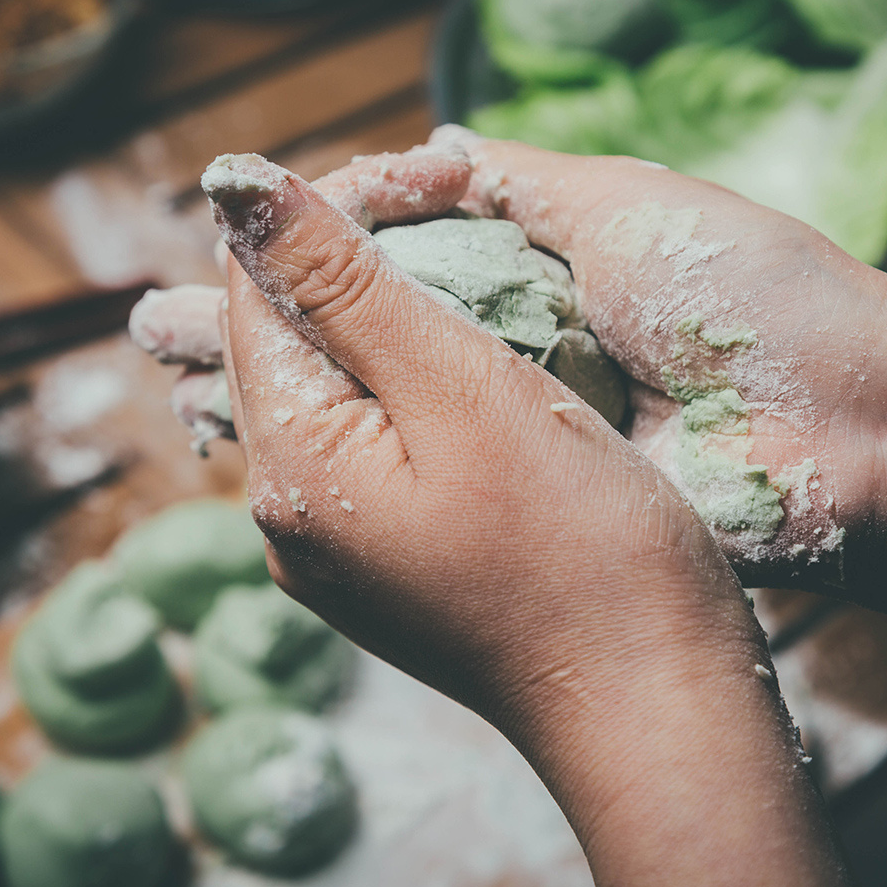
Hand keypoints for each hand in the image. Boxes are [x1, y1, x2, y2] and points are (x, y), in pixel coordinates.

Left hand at [200, 147, 849, 886]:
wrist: (653, 707)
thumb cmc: (579, 552)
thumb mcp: (463, 392)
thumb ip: (343, 285)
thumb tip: (233, 185)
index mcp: (290, 465)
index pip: (257, 282)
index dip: (339, 204)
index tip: (445, 179)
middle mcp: (290, 514)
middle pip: (288, 334)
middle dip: (361, 253)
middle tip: (459, 208)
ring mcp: (342, 548)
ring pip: (336, 384)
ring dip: (391, 310)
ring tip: (473, 271)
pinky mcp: (396, 562)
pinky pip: (376, 438)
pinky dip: (415, 379)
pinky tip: (477, 363)